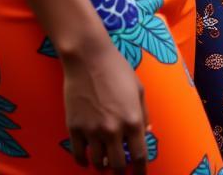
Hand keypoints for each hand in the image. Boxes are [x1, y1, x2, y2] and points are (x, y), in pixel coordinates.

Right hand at [61, 37, 148, 171]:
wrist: (89, 60)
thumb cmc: (118, 70)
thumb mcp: (139, 89)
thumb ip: (144, 113)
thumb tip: (147, 133)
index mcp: (133, 120)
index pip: (139, 155)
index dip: (141, 170)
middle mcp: (113, 130)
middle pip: (118, 166)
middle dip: (121, 172)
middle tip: (121, 171)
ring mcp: (92, 131)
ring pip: (97, 163)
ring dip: (102, 167)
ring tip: (105, 165)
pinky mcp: (74, 129)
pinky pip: (78, 155)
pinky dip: (83, 161)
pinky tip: (86, 160)